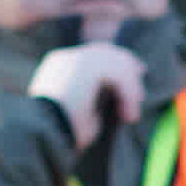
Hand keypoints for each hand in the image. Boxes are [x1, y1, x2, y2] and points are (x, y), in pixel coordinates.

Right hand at [28, 36, 149, 141]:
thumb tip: (117, 96)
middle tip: (142, 87)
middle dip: (129, 67)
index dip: (116, 61)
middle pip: (107, 52)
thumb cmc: (61, 132)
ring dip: (130, 90)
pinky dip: (129, 95)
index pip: (93, 54)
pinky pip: (119, 74)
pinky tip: (128, 115)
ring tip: (130, 116)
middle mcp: (66, 58)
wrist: (43, 134)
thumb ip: (96, 96)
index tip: (136, 74)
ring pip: (117, 64)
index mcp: (59, 65)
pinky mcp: (85, 66)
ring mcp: (75, 58)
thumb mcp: (81, 111)